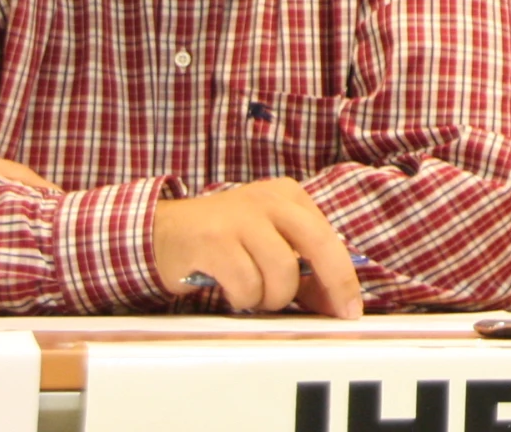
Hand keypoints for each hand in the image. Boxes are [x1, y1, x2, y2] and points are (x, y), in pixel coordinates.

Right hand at [152, 179, 361, 317]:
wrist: (160, 232)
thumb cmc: (222, 242)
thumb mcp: (267, 243)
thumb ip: (299, 267)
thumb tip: (333, 302)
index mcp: (289, 196)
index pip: (329, 238)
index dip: (343, 277)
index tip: (350, 306)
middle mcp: (269, 201)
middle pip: (320, 245)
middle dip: (333, 285)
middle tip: (334, 314)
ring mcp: (241, 218)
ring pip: (282, 274)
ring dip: (269, 299)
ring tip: (251, 294)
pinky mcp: (214, 241)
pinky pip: (247, 285)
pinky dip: (243, 299)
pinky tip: (231, 291)